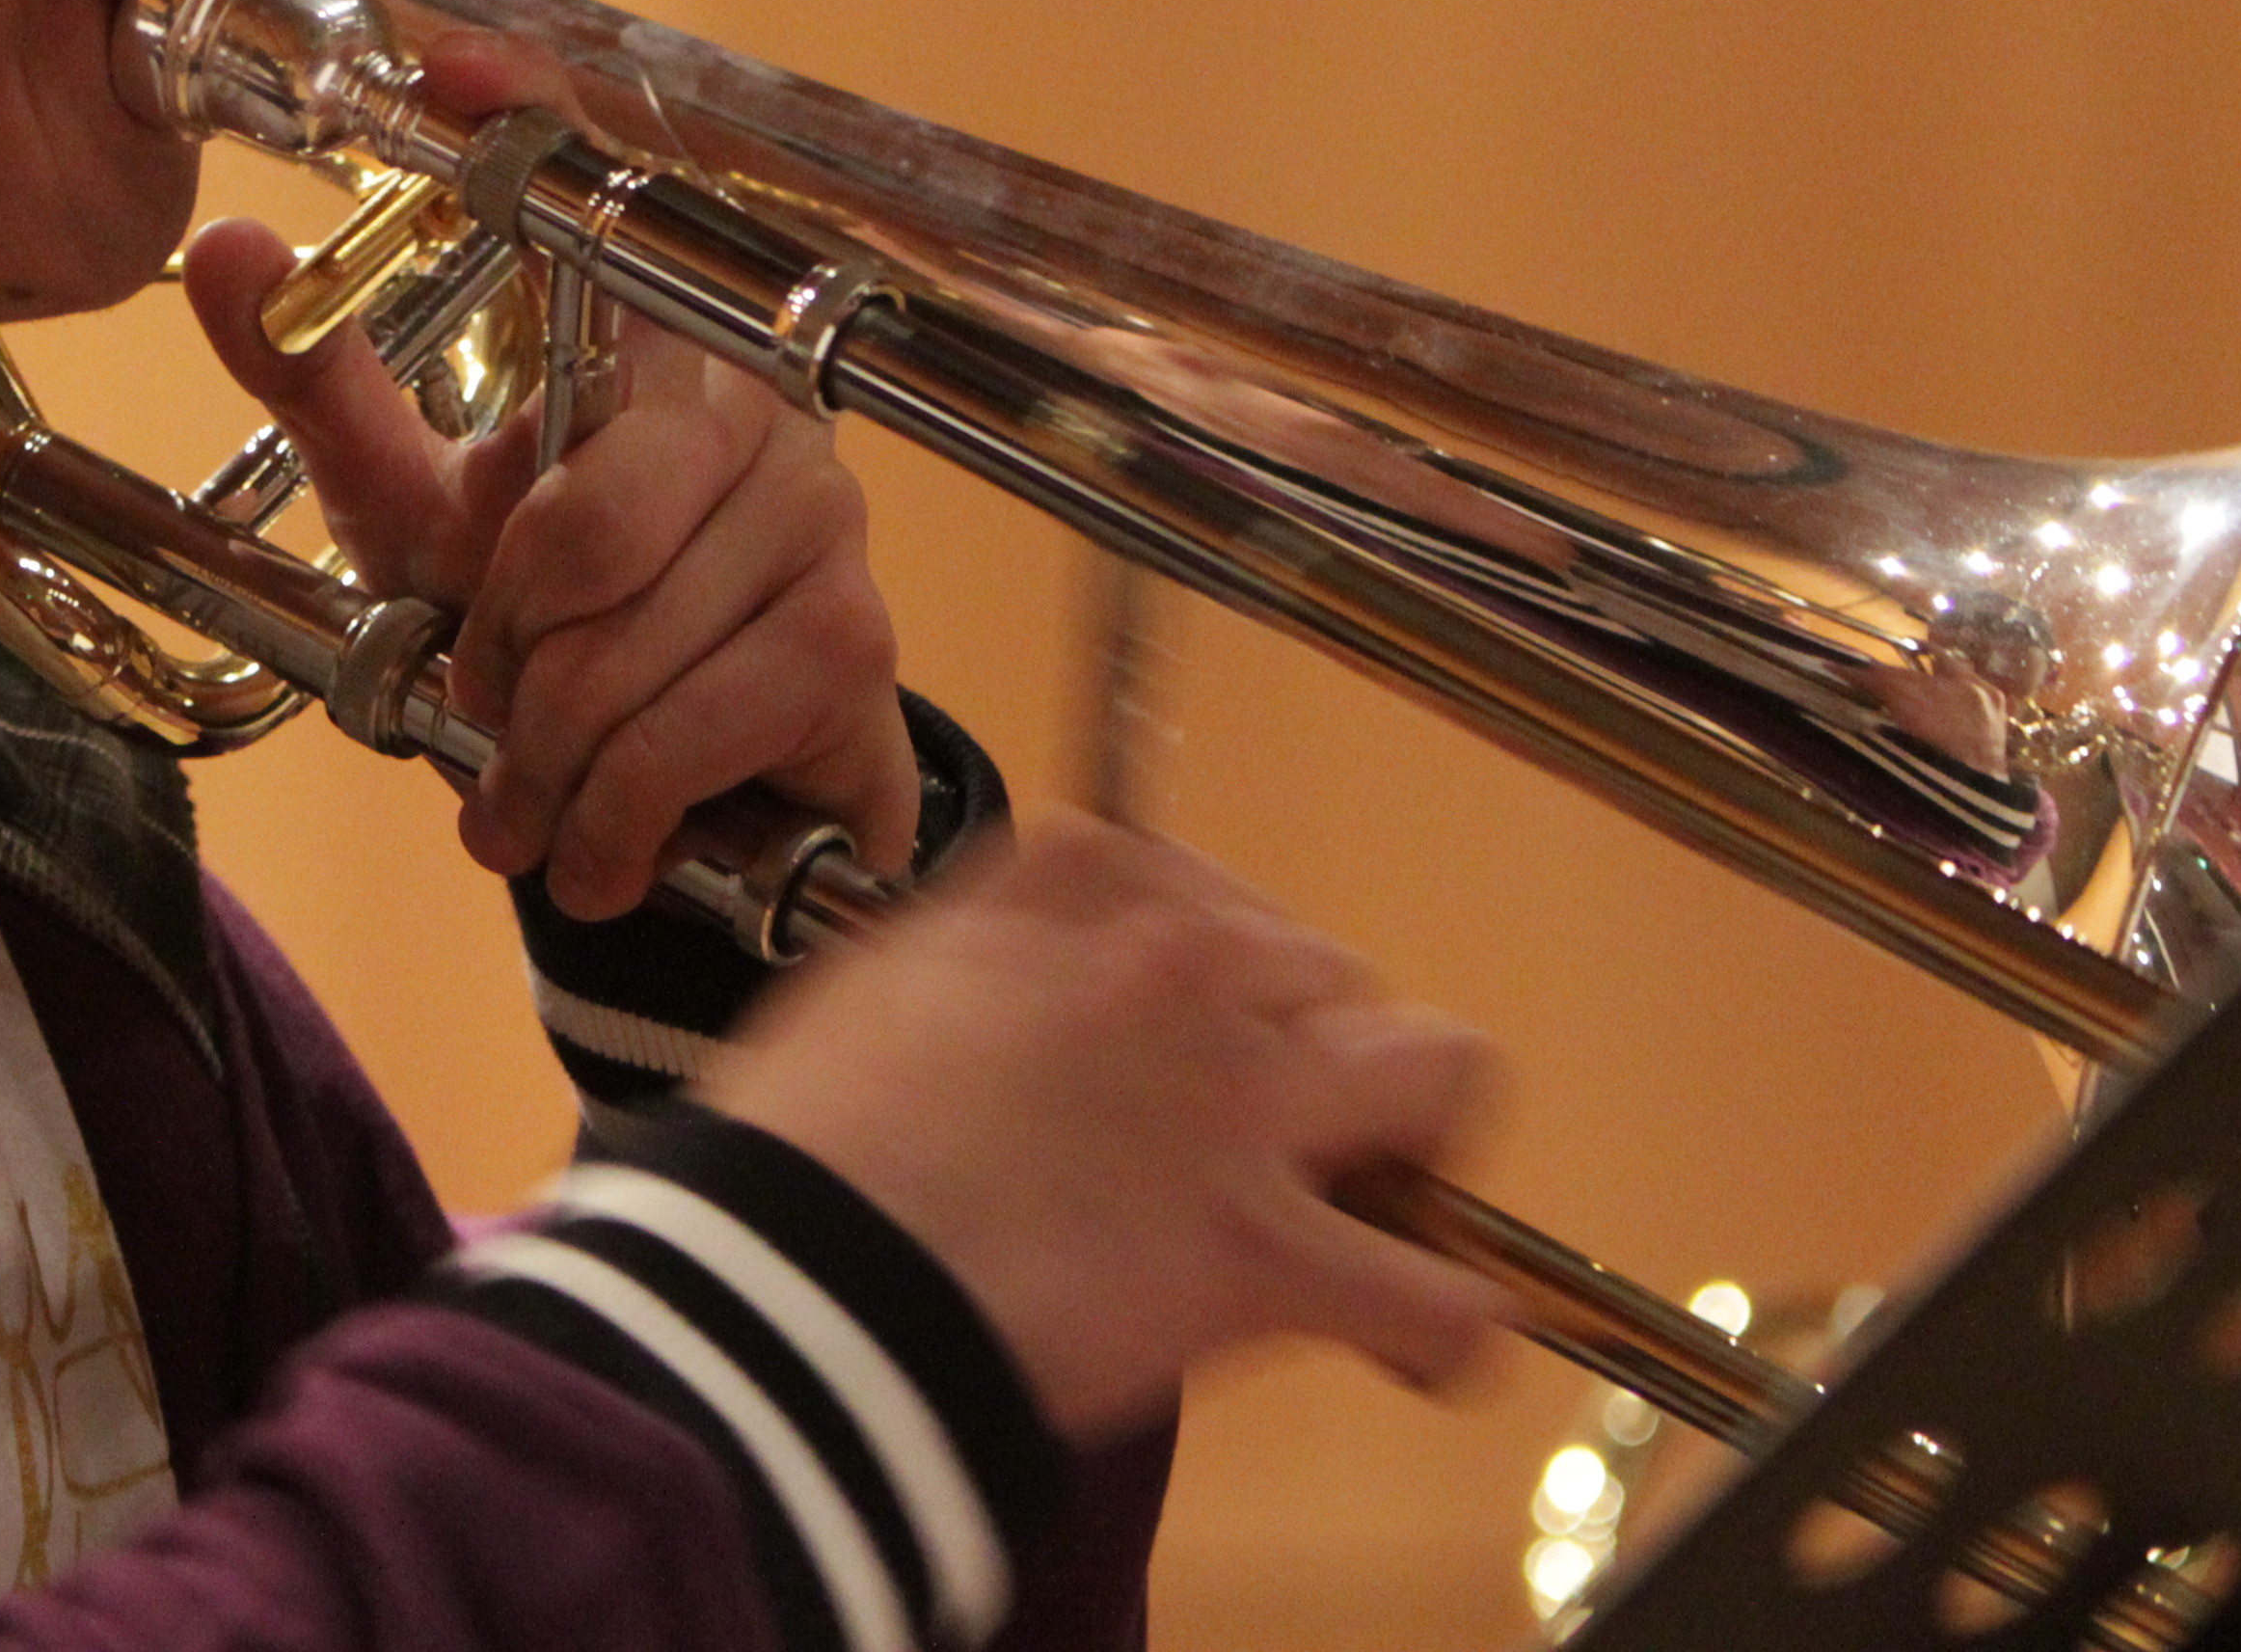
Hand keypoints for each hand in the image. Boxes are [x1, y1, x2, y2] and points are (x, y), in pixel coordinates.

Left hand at [180, 29, 916, 917]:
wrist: (704, 811)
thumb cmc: (562, 629)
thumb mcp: (419, 513)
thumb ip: (327, 390)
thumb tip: (228, 249)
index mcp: (646, 349)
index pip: (608, 194)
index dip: (538, 116)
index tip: (448, 69)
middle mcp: (750, 411)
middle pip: (579, 528)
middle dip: (500, 650)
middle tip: (485, 703)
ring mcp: (818, 521)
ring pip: (616, 647)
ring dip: (543, 760)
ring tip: (535, 796)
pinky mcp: (854, 645)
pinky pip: (682, 730)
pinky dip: (610, 815)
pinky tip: (603, 842)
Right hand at [703, 813, 1499, 1432]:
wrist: (803, 1276)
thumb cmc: (801, 1150)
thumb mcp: (873, 990)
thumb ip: (966, 966)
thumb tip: (991, 1015)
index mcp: (1074, 896)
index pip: (1190, 889)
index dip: (1201, 961)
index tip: (1178, 1017)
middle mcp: (1185, 971)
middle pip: (1325, 971)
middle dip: (1306, 1043)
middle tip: (1261, 1123)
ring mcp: (1240, 1107)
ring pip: (1440, 1072)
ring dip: (1421, 1135)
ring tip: (1387, 1197)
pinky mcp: (1264, 1255)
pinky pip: (1431, 1292)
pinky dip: (1437, 1326)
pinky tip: (1415, 1352)